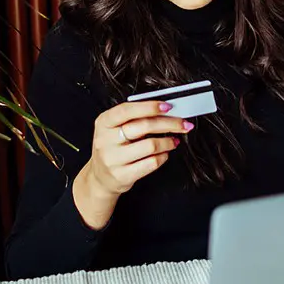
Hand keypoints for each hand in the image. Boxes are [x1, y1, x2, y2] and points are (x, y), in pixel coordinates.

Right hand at [73, 100, 193, 228]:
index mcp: (104, 122)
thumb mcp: (115, 129)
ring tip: (174, 140)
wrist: (100, 177)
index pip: (127, 110)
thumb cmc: (113, 148)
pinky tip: (165, 153)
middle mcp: (105, 140)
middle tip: (183, 124)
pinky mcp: (122, 175)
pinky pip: (151, 163)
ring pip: (150, 145)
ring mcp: (113, 159)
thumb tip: (165, 111)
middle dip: (169, 123)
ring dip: (168, 141)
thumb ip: (134, 118)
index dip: (150, 107)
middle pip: (144, 126)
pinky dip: (164, 156)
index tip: (168, 106)